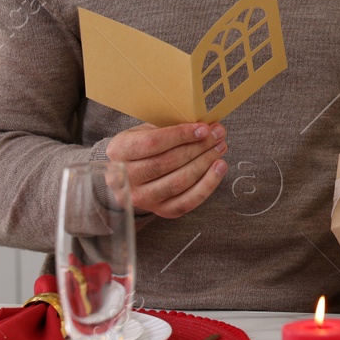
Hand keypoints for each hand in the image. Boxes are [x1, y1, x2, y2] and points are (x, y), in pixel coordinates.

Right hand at [105, 121, 227, 217]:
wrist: (130, 175)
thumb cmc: (142, 147)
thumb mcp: (146, 130)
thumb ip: (169, 128)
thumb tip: (205, 128)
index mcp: (119, 151)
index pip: (152, 143)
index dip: (181, 135)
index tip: (203, 128)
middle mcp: (126, 178)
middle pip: (168, 163)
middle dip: (198, 147)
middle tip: (217, 135)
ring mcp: (142, 198)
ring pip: (179, 182)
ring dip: (205, 163)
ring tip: (220, 148)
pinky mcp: (160, 211)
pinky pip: (187, 201)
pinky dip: (208, 184)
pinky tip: (219, 168)